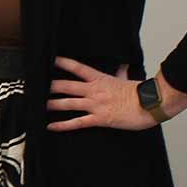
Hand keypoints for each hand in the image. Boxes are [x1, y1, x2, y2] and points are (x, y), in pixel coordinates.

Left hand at [46, 58, 186, 131]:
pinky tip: (51, 126)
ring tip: (39, 105)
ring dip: (53, 104)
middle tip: (37, 86)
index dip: (63, 63)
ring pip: (68, 103)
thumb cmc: (140, 93)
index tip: (51, 60)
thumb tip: (123, 64)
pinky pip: (77, 122)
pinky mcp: (99, 119)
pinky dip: (63, 125)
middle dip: (50, 86)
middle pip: (66, 86)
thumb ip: (121, 71)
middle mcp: (94, 91)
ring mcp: (95, 105)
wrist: (149, 104)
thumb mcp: (127, 78)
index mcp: (100, 79)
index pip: (78, 68)